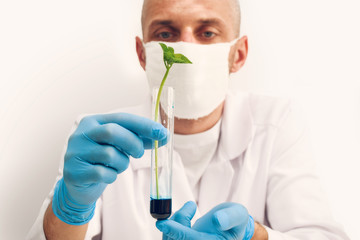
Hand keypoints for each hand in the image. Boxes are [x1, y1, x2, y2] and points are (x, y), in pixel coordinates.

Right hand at [52, 113, 167, 224]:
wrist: (78, 186)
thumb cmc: (102, 161)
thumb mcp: (118, 146)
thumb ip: (137, 139)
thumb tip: (163, 136)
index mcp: (92, 122)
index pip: (121, 118)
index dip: (143, 125)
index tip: (162, 133)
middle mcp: (81, 134)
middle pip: (112, 132)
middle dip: (133, 143)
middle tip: (139, 153)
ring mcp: (75, 153)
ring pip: (109, 154)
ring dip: (122, 163)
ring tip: (118, 166)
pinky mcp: (74, 172)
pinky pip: (102, 173)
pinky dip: (111, 176)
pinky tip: (108, 176)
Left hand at [156, 201, 253, 239]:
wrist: (231, 225)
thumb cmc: (235, 220)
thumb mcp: (238, 215)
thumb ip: (231, 218)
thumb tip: (218, 220)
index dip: (177, 232)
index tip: (163, 223)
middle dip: (177, 222)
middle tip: (189, 207)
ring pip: (170, 238)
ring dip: (175, 220)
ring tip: (190, 208)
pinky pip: (170, 236)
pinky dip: (173, 223)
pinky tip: (186, 213)